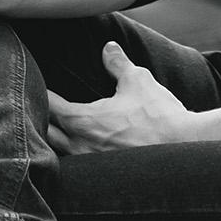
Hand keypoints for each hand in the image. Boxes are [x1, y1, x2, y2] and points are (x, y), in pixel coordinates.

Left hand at [46, 42, 194, 154]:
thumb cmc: (158, 114)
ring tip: (56, 125)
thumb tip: (108, 47)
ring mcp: (88, 162)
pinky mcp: (101, 173)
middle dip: (40, 116)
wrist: (183, 146)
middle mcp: (78, 144)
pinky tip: (79, 147)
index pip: (48, 104)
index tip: (37, 82)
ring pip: (57, 150)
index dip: (40, 92)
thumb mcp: (137, 80)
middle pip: (44, 131)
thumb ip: (118, 63)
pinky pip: (75, 163)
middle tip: (41, 102)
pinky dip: (70, 152)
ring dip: (53, 136)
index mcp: (81, 120)